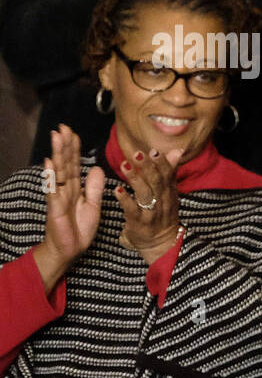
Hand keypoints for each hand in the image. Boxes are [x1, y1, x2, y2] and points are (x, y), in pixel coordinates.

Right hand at [32, 125, 104, 293]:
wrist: (69, 250)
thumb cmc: (79, 229)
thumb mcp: (93, 206)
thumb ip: (94, 188)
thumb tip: (96, 168)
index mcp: (75, 189)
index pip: (75, 165)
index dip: (74, 149)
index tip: (73, 133)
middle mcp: (65, 190)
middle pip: (66, 163)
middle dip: (65, 145)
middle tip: (63, 127)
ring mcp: (58, 197)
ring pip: (59, 172)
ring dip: (57, 154)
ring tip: (56, 136)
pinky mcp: (55, 207)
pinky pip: (53, 190)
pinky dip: (51, 176)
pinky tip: (49, 163)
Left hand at [115, 146, 183, 264]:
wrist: (161, 244)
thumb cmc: (163, 214)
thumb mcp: (170, 192)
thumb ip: (170, 171)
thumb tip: (176, 150)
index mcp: (169, 193)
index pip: (168, 175)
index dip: (161, 163)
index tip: (153, 151)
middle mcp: (162, 202)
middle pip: (157, 183)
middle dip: (148, 167)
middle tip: (137, 154)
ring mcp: (151, 213)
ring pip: (145, 194)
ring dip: (135, 179)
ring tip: (124, 166)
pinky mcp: (139, 224)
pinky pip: (132, 211)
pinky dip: (125, 200)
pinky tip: (117, 190)